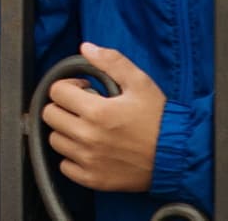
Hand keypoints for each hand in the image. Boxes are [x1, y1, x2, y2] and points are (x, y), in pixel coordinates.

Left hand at [42, 43, 165, 192]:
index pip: (56, 91)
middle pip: (50, 115)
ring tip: (85, 127)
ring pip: (55, 140)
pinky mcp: (94, 179)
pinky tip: (88, 148)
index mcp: (97, 111)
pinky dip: (71, 157)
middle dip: (63, 106)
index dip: (68, 85)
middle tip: (82, 107)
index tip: (83, 89)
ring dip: (66, 130)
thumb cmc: (159, 120)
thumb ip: (111, 61)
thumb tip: (86, 48)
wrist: (177, 155)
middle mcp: (88, 137)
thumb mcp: (139, 83)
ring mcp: (89, 160)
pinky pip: (65, 166)